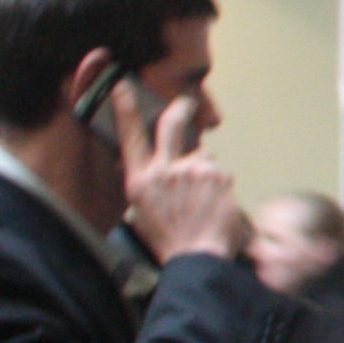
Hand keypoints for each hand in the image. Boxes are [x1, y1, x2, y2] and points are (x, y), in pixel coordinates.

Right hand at [111, 77, 244, 261]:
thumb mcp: (143, 213)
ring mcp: (193, 170)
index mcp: (141, 180)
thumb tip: (152, 170)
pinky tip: (217, 204)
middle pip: (172, 125)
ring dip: (207, 171)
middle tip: (186, 103)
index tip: (122, 84)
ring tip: (205, 200)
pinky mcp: (218, 175)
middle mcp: (165, 170)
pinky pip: (220, 172)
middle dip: (179, 109)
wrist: (197, 257)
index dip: (125, 108)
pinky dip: (221, 185)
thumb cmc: (170, 240)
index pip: (129, 137)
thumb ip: (147, 185)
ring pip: (205, 157)